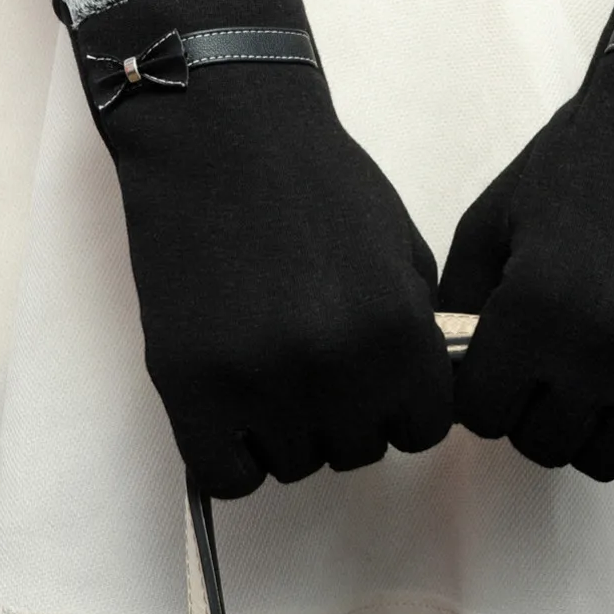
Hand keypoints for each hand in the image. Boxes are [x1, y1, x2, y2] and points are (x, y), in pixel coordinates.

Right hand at [54, 0, 452, 497]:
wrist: (223, 137)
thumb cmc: (322, 185)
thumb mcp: (403, 251)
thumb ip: (417, 332)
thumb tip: (418, 394)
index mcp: (400, 334)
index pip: (423, 430)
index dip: (402, 407)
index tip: (380, 383)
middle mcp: (338, 371)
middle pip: (360, 450)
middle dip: (347, 414)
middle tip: (316, 360)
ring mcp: (261, 385)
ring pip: (295, 464)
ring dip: (289, 428)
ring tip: (269, 363)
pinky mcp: (189, 389)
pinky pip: (228, 475)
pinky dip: (234, 450)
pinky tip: (233, 400)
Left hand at [439, 0, 613, 492]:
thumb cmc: (582, 163)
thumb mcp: (493, 219)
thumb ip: (461, 306)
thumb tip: (452, 378)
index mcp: (531, 310)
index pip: (481, 415)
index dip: (484, 391)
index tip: (502, 361)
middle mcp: (598, 353)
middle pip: (540, 444)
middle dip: (533, 409)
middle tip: (550, 363)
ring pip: (603, 461)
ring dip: (589, 429)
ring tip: (596, 375)